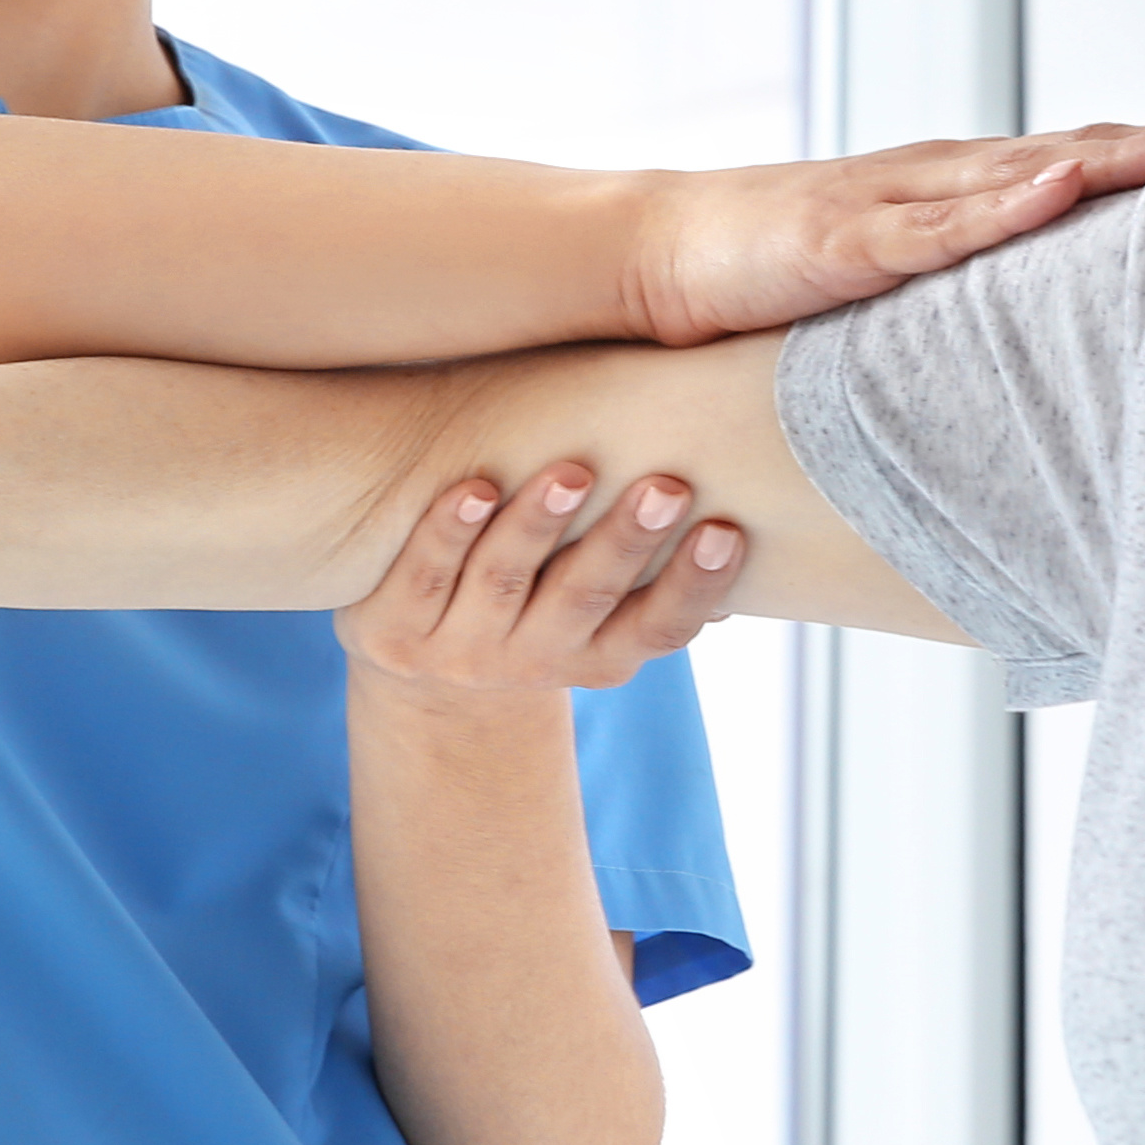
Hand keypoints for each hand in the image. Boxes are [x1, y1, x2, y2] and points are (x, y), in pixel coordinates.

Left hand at [338, 463, 748, 709]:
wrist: (421, 671)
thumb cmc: (535, 602)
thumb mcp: (593, 608)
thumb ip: (648, 567)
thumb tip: (752, 502)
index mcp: (598, 658)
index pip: (658, 628)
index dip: (695, 586)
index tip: (728, 530)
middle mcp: (534, 662)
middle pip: (585, 599)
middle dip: (626, 542)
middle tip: (666, 486)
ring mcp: (461, 650)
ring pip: (505, 581)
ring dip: (539, 526)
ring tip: (572, 474)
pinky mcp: (392, 632)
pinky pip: (425, 574)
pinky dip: (449, 531)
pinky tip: (474, 488)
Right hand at [617, 111, 1144, 344]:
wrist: (664, 253)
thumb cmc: (785, 271)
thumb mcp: (908, 279)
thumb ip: (983, 287)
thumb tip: (1067, 325)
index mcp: (973, 188)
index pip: (1102, 162)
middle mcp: (952, 176)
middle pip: (1094, 150)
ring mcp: (902, 201)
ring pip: (1033, 173)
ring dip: (1123, 155)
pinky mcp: (850, 238)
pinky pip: (940, 226)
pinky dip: (1006, 205)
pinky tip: (1064, 184)